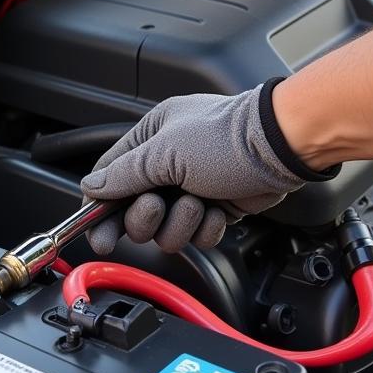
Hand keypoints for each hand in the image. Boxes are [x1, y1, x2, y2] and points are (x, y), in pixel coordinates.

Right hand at [80, 80, 316, 253]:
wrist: (280, 150)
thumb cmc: (227, 138)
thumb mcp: (165, 153)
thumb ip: (124, 173)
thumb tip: (92, 186)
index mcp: (151, 138)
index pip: (110, 177)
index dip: (100, 207)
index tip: (95, 231)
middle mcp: (169, 163)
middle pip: (135, 210)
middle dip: (146, 218)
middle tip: (156, 209)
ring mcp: (193, 187)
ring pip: (167, 229)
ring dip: (181, 223)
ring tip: (198, 202)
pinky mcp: (217, 207)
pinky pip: (197, 234)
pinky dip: (207, 228)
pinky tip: (217, 211)